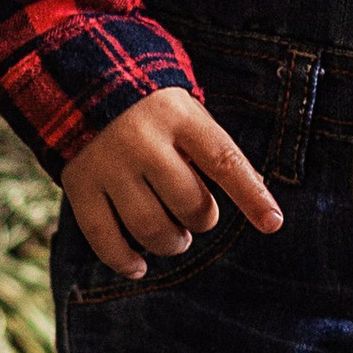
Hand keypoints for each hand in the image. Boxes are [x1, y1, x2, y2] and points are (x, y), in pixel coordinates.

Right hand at [61, 87, 282, 277]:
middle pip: (188, 203)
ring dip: (171, 244)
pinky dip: (124, 261)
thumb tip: (260, 199)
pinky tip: (138, 266)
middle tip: (198, 218)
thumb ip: (216, 154)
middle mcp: (143, 140)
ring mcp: (108, 164)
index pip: (224, 161)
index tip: (272, 223)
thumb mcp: (189, 116)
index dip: (250, 196)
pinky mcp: (79, 185)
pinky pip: (104, 237)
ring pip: (149, 227)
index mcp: (179, 117)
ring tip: (174, 239)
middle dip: (202, 221)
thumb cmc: (153, 112)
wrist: (82, 86)